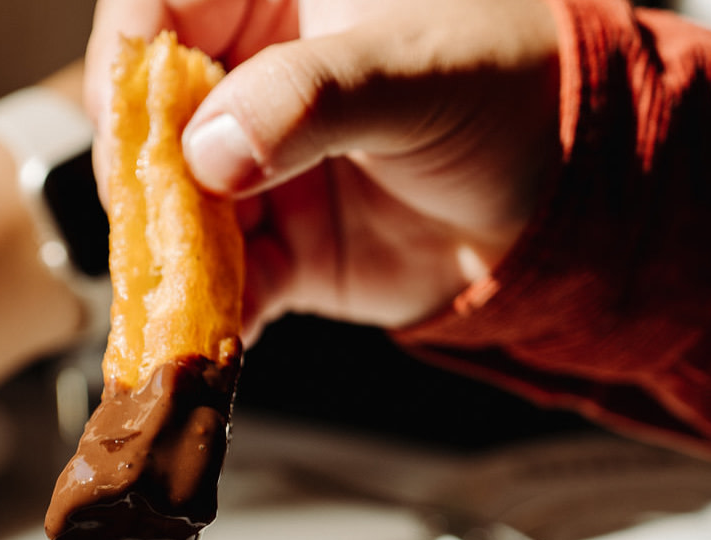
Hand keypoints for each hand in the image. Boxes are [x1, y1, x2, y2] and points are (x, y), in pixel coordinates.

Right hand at [84, 0, 561, 333]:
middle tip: (153, 214)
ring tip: (172, 290)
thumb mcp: (414, 74)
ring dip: (163, 254)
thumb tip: (207, 149)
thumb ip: (308, 99)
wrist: (581, 198)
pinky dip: (205, 314)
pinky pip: (217, 282)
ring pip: (168, 204)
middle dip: (138, 171)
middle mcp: (250, 75)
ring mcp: (256, 166)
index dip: (129, 55)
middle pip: (143, 114)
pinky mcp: (277, 248)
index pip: (159, 2)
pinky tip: (206, 335)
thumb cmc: (514, 90)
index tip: (133, 114)